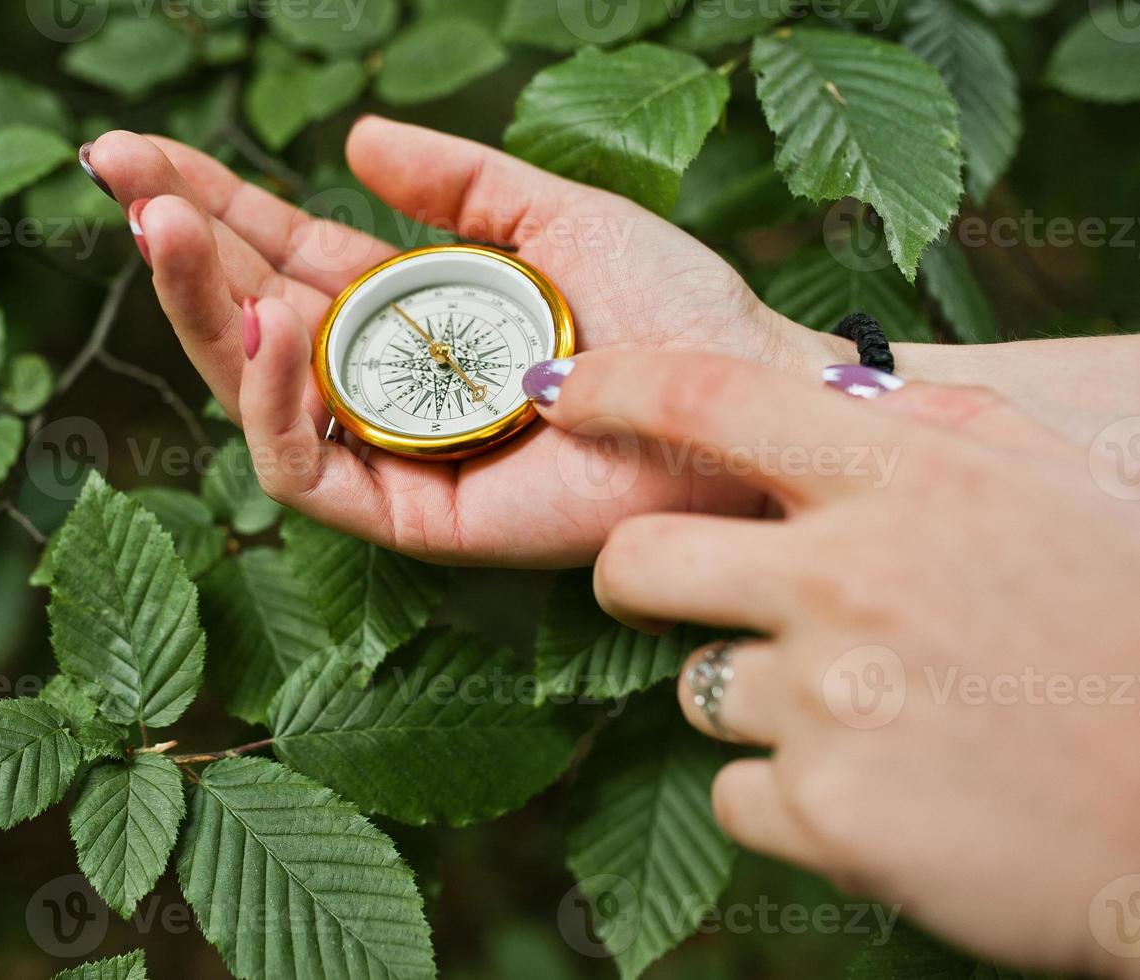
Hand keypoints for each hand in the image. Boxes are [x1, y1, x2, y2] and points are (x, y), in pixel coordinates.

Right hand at [85, 118, 840, 564]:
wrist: (740, 396)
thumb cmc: (671, 309)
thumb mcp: (553, 215)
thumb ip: (457, 184)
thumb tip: (353, 138)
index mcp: (410, 311)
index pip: (281, 253)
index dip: (208, 201)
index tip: (132, 153)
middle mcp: (385, 382)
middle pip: (248, 313)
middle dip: (179, 242)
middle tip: (119, 172)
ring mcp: (391, 450)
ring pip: (255, 391)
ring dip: (202, 308)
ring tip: (168, 227)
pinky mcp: (410, 514)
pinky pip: (310, 467)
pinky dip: (279, 399)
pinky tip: (272, 322)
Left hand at [531, 351, 1139, 976]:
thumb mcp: (1061, 493)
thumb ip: (941, 435)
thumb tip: (839, 396)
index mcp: (912, 479)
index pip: (708, 398)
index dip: (611, 388)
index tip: (558, 393)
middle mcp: (850, 578)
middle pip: (635, 563)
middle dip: (631, 583)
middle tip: (665, 597)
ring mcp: (830, 701)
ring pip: (698, 689)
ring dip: (761, 702)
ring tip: (881, 717)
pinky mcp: (825, 815)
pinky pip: (736, 792)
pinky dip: (789, 797)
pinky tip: (891, 794)